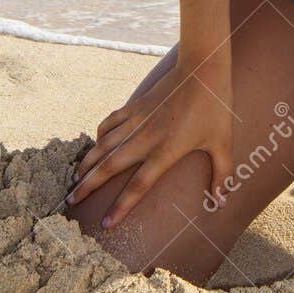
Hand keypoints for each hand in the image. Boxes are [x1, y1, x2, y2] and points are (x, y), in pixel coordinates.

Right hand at [64, 55, 234, 228]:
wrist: (202, 68)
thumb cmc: (215, 107)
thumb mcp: (224, 143)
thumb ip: (222, 174)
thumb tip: (222, 202)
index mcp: (166, 151)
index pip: (138, 186)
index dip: (121, 206)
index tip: (106, 224)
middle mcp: (146, 138)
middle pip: (109, 166)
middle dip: (88, 186)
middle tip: (70, 202)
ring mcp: (137, 120)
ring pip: (104, 145)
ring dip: (87, 163)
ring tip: (74, 179)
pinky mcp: (135, 105)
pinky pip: (110, 123)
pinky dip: (99, 136)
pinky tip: (95, 146)